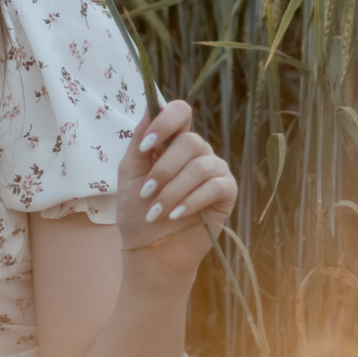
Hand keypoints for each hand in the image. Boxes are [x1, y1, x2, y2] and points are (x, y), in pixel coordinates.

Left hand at [115, 99, 236, 279]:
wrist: (151, 251)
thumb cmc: (138, 212)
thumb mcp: (130, 173)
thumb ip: (140, 140)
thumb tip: (152, 105)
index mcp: (173, 142)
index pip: (180, 112)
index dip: (165, 121)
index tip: (147, 145)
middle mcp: (197, 152)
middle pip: (190, 142)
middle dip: (164, 170)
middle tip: (147, 193)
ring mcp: (214, 171)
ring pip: (200, 166)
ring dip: (173, 191)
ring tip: (157, 212)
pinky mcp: (227, 193)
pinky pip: (215, 186)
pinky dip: (191, 201)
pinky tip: (176, 215)